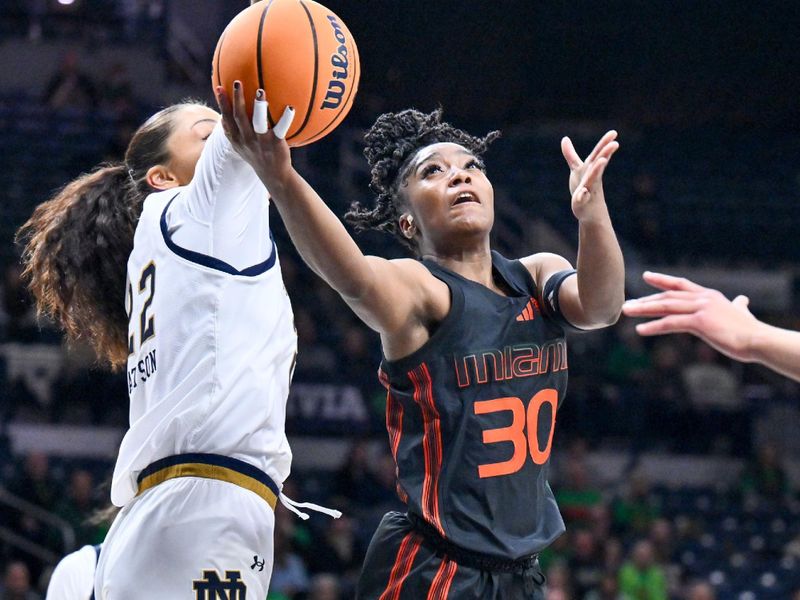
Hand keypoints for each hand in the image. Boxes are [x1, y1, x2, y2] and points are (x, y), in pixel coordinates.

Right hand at [214, 82, 294, 188]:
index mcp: (237, 139)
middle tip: (237, 82)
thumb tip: (222, 115)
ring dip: (258, 106)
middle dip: (237, 99)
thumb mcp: (240, 146)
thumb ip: (231, 132)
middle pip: (239, 117)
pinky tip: (290, 107)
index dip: (222, 103)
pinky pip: (280, 129)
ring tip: (260, 91)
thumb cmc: (256, 156)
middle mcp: (247, 140)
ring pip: (257, 122)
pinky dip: (286, 119)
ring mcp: (261, 142)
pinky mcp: (276, 144)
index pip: (226, 118)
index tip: (218, 87)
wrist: (273, 174)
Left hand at [561, 130, 618, 221]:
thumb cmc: (585, 187)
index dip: (605, 143)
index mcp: (591, 168)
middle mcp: (592, 177)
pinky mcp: (582, 202)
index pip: (598, 154)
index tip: (614, 132)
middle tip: (615, 144)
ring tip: (601, 161)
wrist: (590, 211)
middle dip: (605, 154)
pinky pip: (582, 199)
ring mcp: (589, 190)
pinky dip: (583, 196)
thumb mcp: (577, 169)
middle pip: (598, 164)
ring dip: (596, 171)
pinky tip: (583, 193)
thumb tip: (564, 138)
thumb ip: (571, 155)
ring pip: (592, 180)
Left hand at [622, 271, 759, 361]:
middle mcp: (703, 298)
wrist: (759, 339)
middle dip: (646, 300)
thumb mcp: (741, 314)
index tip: (647, 276)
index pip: (681, 284)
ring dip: (643, 309)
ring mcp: (701, 309)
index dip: (663, 280)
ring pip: (665, 307)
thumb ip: (739, 306)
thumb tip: (743, 300)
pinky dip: (654, 326)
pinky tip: (640, 330)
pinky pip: (670, 323)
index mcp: (710, 295)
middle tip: (628, 304)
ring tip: (626, 311)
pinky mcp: (699, 322)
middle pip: (668, 296)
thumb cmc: (750, 330)